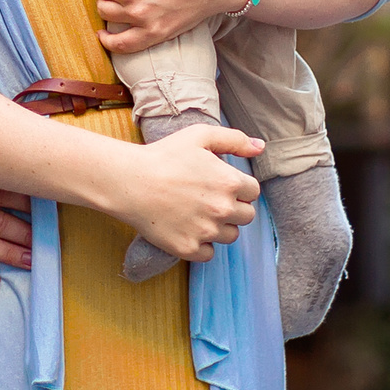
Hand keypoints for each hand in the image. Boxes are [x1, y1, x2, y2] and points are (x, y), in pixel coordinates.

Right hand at [106, 123, 264, 260]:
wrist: (130, 182)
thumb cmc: (164, 155)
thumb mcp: (200, 136)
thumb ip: (234, 139)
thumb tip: (260, 147)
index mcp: (229, 182)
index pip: (253, 192)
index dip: (239, 187)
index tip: (220, 184)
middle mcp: (222, 209)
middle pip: (247, 216)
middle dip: (234, 207)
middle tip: (210, 199)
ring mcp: (206, 232)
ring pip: (230, 236)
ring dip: (220, 227)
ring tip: (198, 213)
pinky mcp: (188, 249)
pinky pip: (209, 253)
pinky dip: (202, 245)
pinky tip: (188, 228)